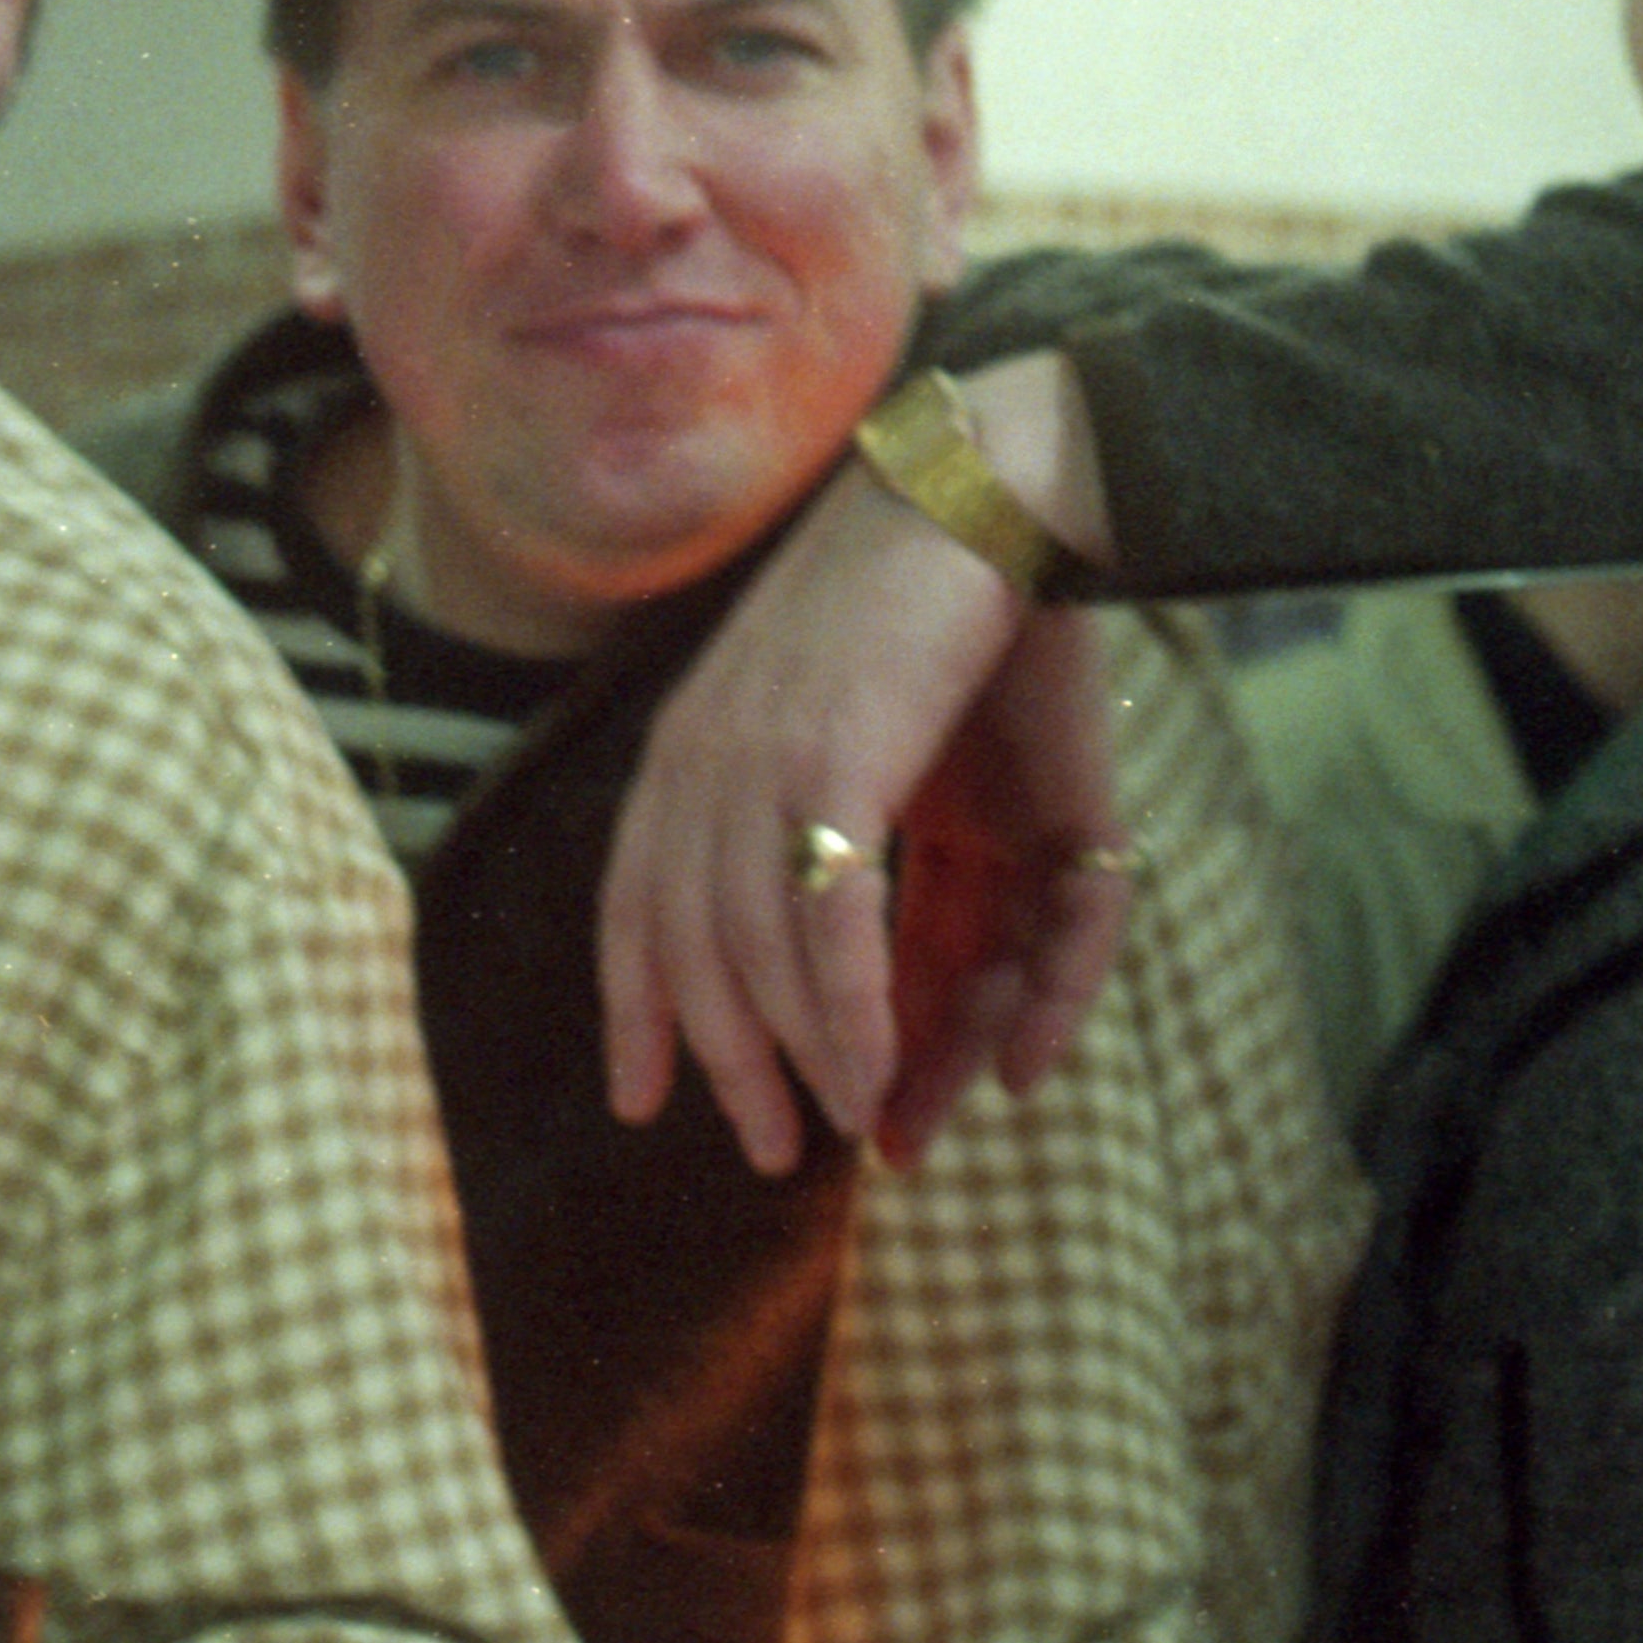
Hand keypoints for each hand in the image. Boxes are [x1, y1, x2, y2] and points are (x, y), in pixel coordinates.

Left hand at [599, 374, 1120, 1174]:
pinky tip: (869, 1076)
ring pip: (756, 951)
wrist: (1004, 490)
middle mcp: (706, 760)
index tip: (638, 1100)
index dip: (638, 1008)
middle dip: (729, 1063)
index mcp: (705, 752)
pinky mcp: (832, 758)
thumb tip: (965, 1039)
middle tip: (769, 1151)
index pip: (645, 905)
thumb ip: (943, 903)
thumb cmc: (988, 637)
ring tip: (843, 1128)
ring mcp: (758, 758)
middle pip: (695, 949)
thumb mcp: (956, 789)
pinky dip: (843, 1011)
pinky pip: (823, 922)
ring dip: (799, 1057)